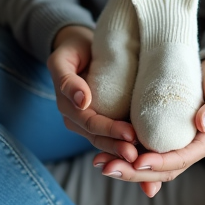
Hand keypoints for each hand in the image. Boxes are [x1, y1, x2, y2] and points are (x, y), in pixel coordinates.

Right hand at [48, 25, 139, 163]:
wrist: (78, 45)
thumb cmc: (72, 49)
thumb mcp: (62, 59)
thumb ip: (67, 80)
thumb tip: (82, 101)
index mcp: (67, 107)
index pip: (91, 123)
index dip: (110, 131)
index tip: (130, 135)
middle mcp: (77, 119)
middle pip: (99, 138)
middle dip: (118, 148)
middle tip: (138, 155)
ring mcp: (89, 122)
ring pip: (106, 141)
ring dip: (121, 151)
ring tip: (141, 158)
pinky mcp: (103, 118)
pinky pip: (112, 135)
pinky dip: (124, 144)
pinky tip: (141, 152)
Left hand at [92, 56, 204, 198]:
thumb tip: (201, 124)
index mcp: (204, 144)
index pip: (180, 160)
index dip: (159, 163)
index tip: (138, 161)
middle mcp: (187, 148)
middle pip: (159, 170)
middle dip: (132, 172)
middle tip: (107, 168)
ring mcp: (173, 143)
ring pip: (148, 163)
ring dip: (124, 166)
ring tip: (100, 162)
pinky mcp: (161, 133)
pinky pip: (143, 149)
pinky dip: (125, 153)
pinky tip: (104, 149)